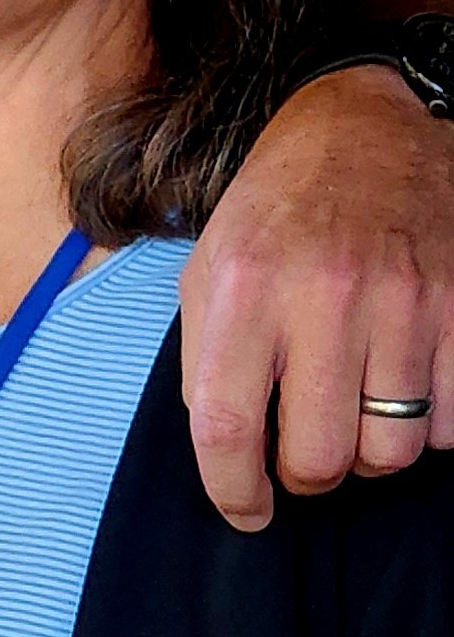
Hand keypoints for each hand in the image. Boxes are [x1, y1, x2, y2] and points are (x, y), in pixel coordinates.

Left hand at [179, 69, 453, 530]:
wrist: (362, 126)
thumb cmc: (279, 207)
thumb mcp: (210, 266)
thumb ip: (205, 359)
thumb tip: (226, 452)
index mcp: (246, 285)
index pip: (228, 429)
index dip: (233, 492)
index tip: (245, 510)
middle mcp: (326, 294)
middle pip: (319, 457)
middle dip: (307, 476)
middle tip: (304, 452)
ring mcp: (404, 301)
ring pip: (391, 451)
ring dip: (370, 452)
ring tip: (355, 412)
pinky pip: (450, 421)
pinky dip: (428, 425)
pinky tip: (403, 387)